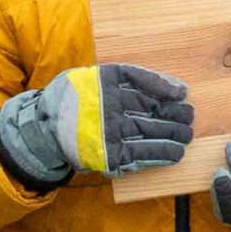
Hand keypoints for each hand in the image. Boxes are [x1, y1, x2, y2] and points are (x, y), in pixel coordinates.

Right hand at [0, 63, 193, 188]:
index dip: (163, 86)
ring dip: (173, 135)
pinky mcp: (109, 155)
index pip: (141, 80)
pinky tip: (176, 154)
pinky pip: (141, 155)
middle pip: (151, 108)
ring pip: (150, 131)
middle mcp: (109, 107)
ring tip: (187, 136)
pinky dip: (160, 154)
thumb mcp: (93, 76)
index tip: (182, 93)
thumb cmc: (69, 100)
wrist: (41, 131)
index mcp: (103, 83)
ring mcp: (109, 132)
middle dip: (174, 114)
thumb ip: (131, 77)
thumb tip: (175, 87)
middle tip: (189, 117)